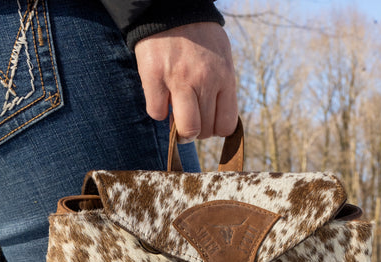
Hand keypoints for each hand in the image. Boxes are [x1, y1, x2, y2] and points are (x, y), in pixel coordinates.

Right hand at [134, 22, 237, 140]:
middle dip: (196, 131)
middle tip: (189, 119)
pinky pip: (157, 113)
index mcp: (224, 76)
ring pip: (185, 129)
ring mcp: (179, 78)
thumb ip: (221, 88)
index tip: (207, 122)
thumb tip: (216, 123)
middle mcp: (204, 80)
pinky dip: (158, 110)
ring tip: (176, 116)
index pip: (226, 125)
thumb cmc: (199, 37)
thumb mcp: (221, 58)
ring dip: (179, 129)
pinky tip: (160, 96)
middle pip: (204, 131)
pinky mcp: (154, 76)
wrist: (171, 7)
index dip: (215, 129)